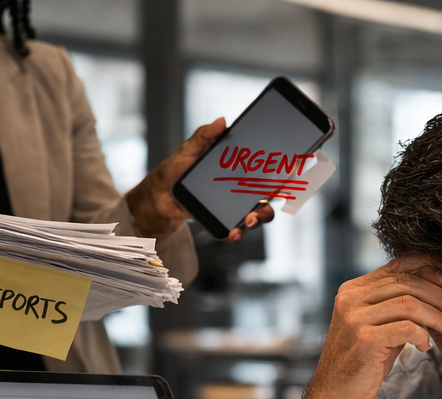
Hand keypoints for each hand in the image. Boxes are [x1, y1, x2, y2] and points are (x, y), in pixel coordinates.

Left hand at [125, 118, 276, 242]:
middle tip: (262, 206)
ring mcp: (231, 209)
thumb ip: (204, 136)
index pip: (262, 174)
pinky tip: (234, 233)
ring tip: (248, 221)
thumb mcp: (189, 149)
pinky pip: (235, 230)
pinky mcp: (221, 222)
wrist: (158, 196)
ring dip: (257, 220)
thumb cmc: (175, 170)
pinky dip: (238, 234)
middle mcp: (239, 192)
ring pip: (254, 217)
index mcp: (236, 172)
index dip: (277, 177)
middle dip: (269, 205)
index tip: (283, 178)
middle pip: (264, 200)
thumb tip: (221, 121)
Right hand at [305, 258, 441, 398]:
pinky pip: (406, 328)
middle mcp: (351, 298)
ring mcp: (355, 318)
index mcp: (353, 289)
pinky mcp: (364, 339)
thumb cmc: (363, 362)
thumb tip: (437, 290)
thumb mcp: (379, 327)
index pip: (398, 265)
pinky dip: (423, 335)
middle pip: (408, 282)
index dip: (428, 269)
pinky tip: (425, 347)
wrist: (335, 396)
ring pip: (410, 304)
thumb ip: (397, 307)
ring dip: (438, 316)